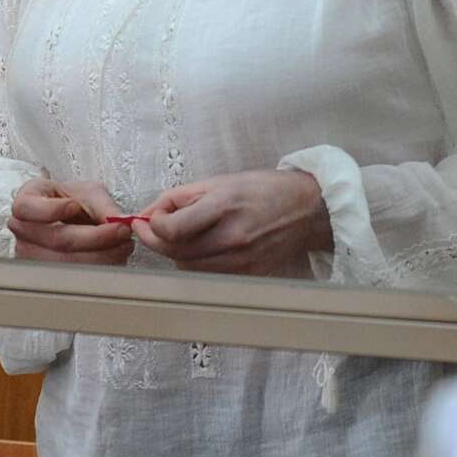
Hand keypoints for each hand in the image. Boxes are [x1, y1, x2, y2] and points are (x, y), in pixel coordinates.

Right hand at [8, 178, 133, 264]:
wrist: (70, 215)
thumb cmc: (73, 200)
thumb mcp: (89, 193)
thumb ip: (102, 205)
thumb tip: (118, 221)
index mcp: (26, 203)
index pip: (26, 208)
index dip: (51, 209)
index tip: (74, 205)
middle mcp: (23, 231)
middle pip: (57, 240)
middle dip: (96, 237)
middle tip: (122, 230)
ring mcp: (30, 255)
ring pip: (67, 263)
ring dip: (102, 256)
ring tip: (123, 245)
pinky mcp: (45, 274)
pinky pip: (74, 276)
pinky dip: (99, 267)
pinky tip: (114, 256)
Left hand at [131, 169, 331, 275]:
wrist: (308, 209)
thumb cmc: (265, 189)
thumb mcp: (221, 181)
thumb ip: (180, 196)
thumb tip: (148, 213)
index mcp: (226, 206)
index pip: (173, 229)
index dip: (152, 226)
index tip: (148, 218)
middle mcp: (234, 237)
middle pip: (175, 252)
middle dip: (156, 240)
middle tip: (152, 228)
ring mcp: (242, 260)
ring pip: (187, 267)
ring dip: (175, 252)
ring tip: (181, 234)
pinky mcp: (247, 274)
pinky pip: (206, 275)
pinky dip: (196, 262)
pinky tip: (202, 246)